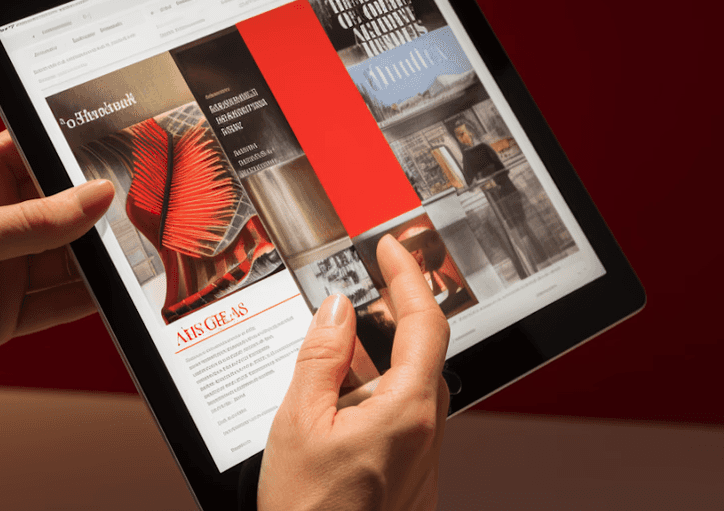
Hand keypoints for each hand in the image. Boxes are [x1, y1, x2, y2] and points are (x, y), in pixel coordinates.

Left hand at [0, 131, 113, 414]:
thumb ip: (33, 223)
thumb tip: (94, 196)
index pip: (37, 152)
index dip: (76, 151)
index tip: (121, 152)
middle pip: (65, 208)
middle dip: (100, 213)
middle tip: (143, 212)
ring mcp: (8, 265)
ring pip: (70, 256)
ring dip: (102, 259)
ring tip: (139, 255)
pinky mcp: (12, 308)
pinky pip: (62, 299)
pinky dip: (91, 299)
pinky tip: (117, 294)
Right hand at [259, 234, 450, 510]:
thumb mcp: (298, 421)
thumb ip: (321, 356)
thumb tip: (336, 309)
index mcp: (407, 411)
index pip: (424, 322)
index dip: (408, 275)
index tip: (390, 247)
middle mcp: (425, 432)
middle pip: (422, 351)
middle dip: (393, 313)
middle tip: (360, 290)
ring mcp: (420, 457)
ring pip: (410, 385)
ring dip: (379, 358)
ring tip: (334, 351)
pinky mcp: (409, 476)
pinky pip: (402, 417)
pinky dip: (375, 394)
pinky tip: (338, 402)